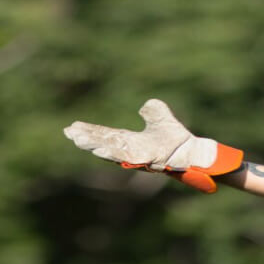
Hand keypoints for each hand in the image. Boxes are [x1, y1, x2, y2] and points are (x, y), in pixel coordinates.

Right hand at [63, 99, 242, 191]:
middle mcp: (131, 151)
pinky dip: (112, 153)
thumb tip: (147, 104)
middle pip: (104, 143)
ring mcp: (138, 157)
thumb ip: (153, 111)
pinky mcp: (147, 159)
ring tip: (78, 140)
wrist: (194, 152)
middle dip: (87, 139)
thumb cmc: (178, 140)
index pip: (106, 136)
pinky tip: (99, 150)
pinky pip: (127, 156)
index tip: (73, 128)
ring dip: (95, 145)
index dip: (91, 132)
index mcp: (132, 142)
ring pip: (111, 151)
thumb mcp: (162, 119)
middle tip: (68, 133)